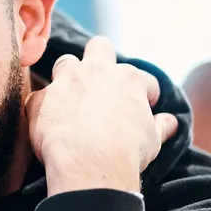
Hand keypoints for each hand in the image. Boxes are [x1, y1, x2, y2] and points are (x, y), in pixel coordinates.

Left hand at [24, 35, 178, 194]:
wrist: (90, 163)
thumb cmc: (127, 151)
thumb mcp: (153, 139)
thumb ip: (161, 125)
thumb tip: (171, 122)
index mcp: (129, 79)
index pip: (143, 80)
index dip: (144, 95)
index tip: (142, 110)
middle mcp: (97, 71)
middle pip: (99, 47)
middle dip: (101, 58)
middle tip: (102, 81)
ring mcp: (65, 82)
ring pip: (65, 63)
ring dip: (68, 77)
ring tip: (72, 100)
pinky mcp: (40, 100)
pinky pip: (39, 98)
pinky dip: (44, 109)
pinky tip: (48, 124)